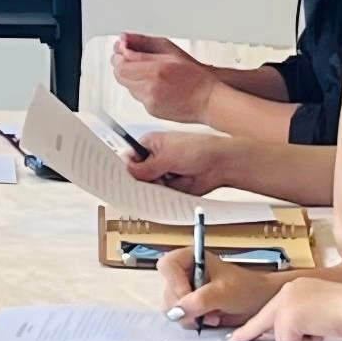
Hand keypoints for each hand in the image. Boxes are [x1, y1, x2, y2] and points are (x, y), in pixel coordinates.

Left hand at [109, 34, 219, 123]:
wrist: (208, 101)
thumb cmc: (196, 77)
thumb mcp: (170, 51)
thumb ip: (144, 44)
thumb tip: (124, 39)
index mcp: (155, 71)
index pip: (121, 64)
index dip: (119, 56)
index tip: (124, 50)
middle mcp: (150, 88)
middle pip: (120, 76)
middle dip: (122, 66)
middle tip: (131, 59)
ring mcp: (149, 102)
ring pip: (128, 87)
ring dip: (132, 77)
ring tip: (149, 72)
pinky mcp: (151, 111)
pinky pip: (138, 97)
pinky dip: (141, 89)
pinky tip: (156, 85)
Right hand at [122, 127, 245, 196]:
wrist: (219, 165)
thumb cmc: (197, 149)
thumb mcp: (167, 156)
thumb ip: (147, 166)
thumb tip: (129, 171)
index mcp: (150, 144)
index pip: (130, 156)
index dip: (126, 167)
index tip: (122, 177)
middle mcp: (154, 158)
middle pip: (137, 173)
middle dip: (138, 181)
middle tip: (139, 186)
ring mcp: (162, 173)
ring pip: (148, 185)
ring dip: (151, 189)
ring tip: (158, 188)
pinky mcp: (171, 186)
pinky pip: (160, 194)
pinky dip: (161, 196)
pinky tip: (164, 195)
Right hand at [165, 262, 282, 330]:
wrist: (260, 303)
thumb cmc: (246, 289)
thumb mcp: (223, 292)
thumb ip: (199, 300)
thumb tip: (178, 310)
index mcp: (190, 258)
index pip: (167, 266)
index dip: (174, 283)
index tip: (188, 298)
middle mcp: (184, 273)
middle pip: (167, 290)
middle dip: (184, 305)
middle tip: (202, 312)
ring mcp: (186, 290)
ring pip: (172, 307)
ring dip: (190, 316)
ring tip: (211, 315)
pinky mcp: (190, 306)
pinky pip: (181, 317)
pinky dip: (194, 322)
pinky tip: (210, 319)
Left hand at [237, 278, 341, 340]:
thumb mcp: (319, 310)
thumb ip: (301, 318)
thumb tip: (290, 336)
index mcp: (294, 288)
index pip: (269, 310)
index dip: (252, 326)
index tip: (236, 337)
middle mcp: (287, 291)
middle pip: (265, 321)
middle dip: (254, 334)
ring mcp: (287, 302)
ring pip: (282, 337)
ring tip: (320, 330)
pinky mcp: (289, 315)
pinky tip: (320, 331)